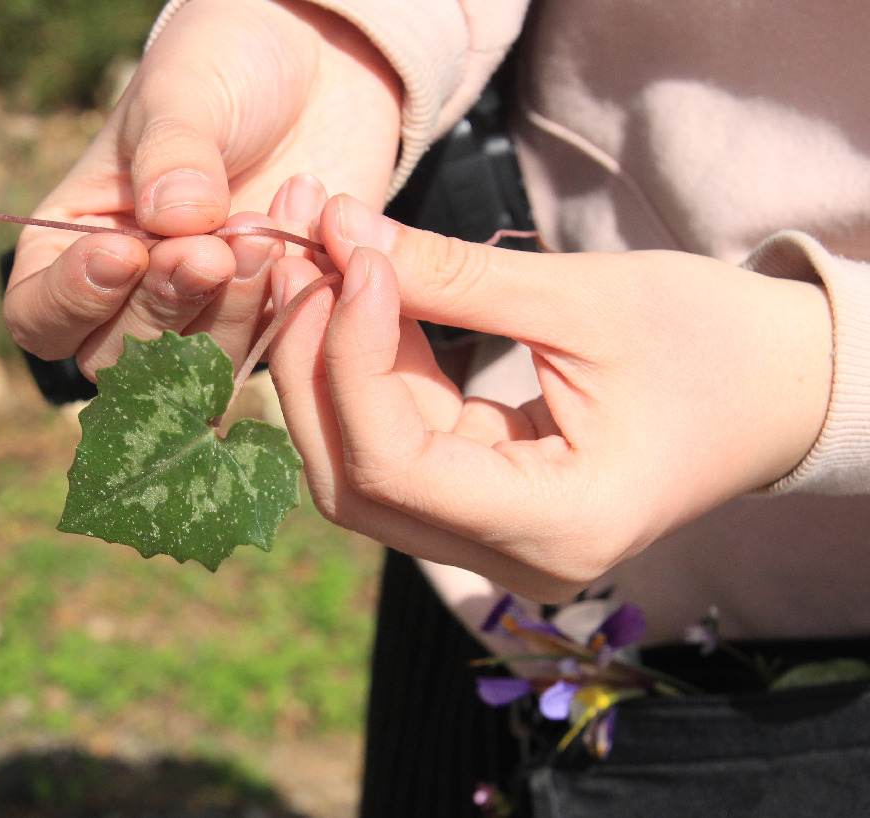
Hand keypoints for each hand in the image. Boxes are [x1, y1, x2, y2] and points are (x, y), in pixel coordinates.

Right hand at [3, 0, 400, 378]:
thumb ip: (171, 151)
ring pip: (196, 366)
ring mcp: (201, 313)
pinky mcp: (270, 318)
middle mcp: (129, 293)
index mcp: (72, 241)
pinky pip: (271, 346)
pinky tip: (308, 224)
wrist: (318, 65)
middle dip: (164, 304)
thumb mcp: (184, 92)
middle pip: (117, 357)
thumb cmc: (225, 70)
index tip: (125, 250)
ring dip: (232, 307)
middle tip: (212, 247)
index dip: (74, 301)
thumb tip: (172, 218)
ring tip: (266, 227)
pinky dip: (288, 301)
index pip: (39, 315)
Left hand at [267, 194, 833, 601]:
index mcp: (557, 530)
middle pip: (353, 479)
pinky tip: (363, 290)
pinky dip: (370, 367)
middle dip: (313, 359)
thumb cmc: (718, 344)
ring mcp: (492, 541)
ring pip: (360, 464)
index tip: (346, 251)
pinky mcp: (485, 503)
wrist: (783, 389)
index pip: (395, 466)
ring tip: (322, 254)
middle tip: (302, 249)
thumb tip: (339, 231)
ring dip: (329, 359)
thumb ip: (452, 277)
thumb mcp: (585, 299)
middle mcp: (511, 559)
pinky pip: (397, 442)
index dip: (349, 355)